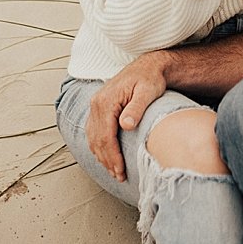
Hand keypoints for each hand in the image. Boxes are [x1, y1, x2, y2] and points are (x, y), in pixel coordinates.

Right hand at [85, 53, 167, 180]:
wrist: (147, 66)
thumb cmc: (150, 79)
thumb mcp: (147, 92)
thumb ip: (136, 108)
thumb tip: (125, 125)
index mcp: (106, 101)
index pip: (105, 136)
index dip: (112, 156)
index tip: (121, 171)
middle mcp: (96, 103)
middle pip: (97, 140)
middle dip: (107, 161)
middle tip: (119, 177)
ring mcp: (95, 105)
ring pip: (93, 137)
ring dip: (102, 157)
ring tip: (114, 172)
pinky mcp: (99, 108)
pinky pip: (93, 131)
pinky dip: (98, 147)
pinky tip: (106, 157)